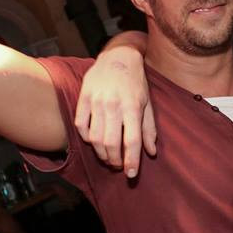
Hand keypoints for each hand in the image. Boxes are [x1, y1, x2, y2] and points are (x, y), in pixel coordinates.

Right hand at [75, 46, 156, 176]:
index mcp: (133, 107)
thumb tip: (151, 152)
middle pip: (111, 143)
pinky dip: (87, 138)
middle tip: (118, 166)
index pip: (132, 141)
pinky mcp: (83, 98)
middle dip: (114, 161)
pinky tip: (95, 142)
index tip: (131, 174)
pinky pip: (81, 126)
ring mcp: (96, 101)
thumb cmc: (136, 83)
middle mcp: (113, 105)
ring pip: (94, 138)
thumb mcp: (147, 103)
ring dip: (101, 154)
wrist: (118, 57)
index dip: (132, 160)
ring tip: (108, 158)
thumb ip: (149, 128)